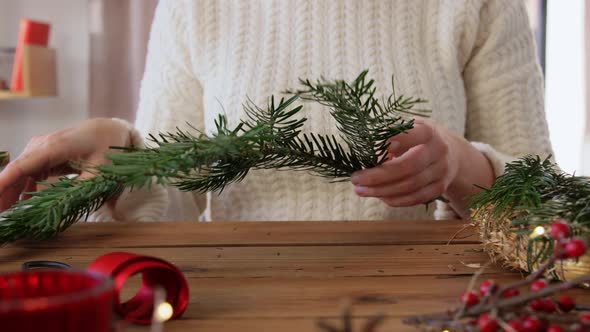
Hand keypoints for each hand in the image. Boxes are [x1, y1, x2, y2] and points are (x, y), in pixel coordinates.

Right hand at [0, 118, 131, 210]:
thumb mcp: (100, 172)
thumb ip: (81, 190)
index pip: (21, 166)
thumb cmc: (107, 148)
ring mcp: (42, 149)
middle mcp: (42, 146)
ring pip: (20, 172)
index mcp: (54, 147)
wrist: (111, 130)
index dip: (4, 183)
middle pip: (16, 171)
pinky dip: (23, 187)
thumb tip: (62, 207)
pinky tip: (21, 203)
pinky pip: (29, 172)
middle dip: (3, 192)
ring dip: (11, 192)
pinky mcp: (45, 155)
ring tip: (5, 211)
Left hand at [351, 118, 459, 206]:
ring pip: (409, 186)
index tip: (367, 149)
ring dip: (381, 191)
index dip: (389, 142)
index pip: (409, 136)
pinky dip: (394, 199)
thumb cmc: (419, 138)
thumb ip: (389, 136)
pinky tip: (378, 196)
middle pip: (407, 167)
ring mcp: (441, 171)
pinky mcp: (440, 188)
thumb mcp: (409, 128)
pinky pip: (415, 198)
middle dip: (377, 176)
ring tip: (360, 190)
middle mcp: (438, 151)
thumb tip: (364, 151)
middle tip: (355, 179)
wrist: (453, 153)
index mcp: (428, 131)